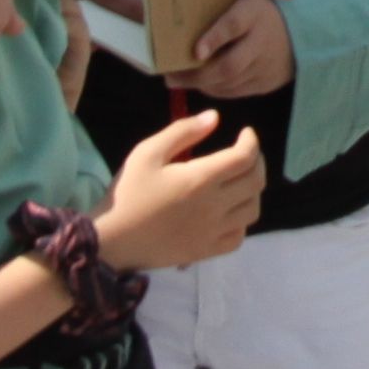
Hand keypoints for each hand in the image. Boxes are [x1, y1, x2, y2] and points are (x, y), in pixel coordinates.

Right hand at [99, 107, 266, 269]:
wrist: (112, 241)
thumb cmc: (128, 193)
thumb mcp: (147, 153)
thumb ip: (182, 131)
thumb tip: (214, 117)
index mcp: (201, 179)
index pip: (244, 157)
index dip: (251, 142)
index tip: (245, 133)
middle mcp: (214, 206)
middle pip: (255, 182)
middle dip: (256, 161)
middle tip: (244, 153)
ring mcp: (213, 232)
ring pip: (252, 209)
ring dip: (252, 191)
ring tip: (238, 180)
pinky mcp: (207, 251)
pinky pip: (238, 236)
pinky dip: (241, 221)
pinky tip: (229, 211)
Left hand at [181, 0, 294, 98]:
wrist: (296, 34)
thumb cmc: (254, 15)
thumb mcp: (240, 3)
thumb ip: (217, 13)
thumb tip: (175, 22)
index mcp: (253, 14)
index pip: (234, 25)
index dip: (214, 38)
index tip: (195, 51)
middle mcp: (261, 42)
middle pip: (229, 65)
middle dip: (197, 74)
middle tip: (171, 76)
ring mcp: (265, 67)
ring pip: (229, 82)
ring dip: (201, 84)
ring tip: (178, 81)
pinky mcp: (265, 84)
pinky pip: (235, 92)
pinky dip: (214, 90)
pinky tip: (201, 84)